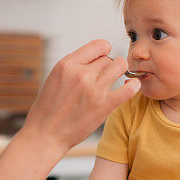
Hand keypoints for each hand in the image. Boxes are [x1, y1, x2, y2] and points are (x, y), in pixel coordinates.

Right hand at [24, 40, 139, 150]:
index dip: (103, 52)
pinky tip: (130, 86)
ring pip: (120, 66)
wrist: (45, 134)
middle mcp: (80, 74)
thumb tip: (97, 56)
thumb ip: (75, 65)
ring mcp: (93, 90)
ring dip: (120, 73)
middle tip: (102, 79)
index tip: (101, 61)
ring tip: (115, 81)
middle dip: (107, 67)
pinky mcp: (104, 106)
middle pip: (108, 58)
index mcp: (67, 64)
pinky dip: (133, 85)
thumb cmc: (49, 108)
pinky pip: (129, 88)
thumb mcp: (55, 77)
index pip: (99, 45)